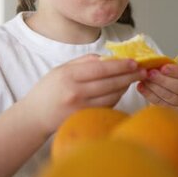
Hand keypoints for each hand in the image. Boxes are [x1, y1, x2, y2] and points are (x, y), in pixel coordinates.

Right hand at [19, 54, 145, 135]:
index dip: (121, 65)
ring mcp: (81, 108)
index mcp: (69, 75)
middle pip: (110, 83)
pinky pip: (107, 107)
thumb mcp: (62, 69)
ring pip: (112, 96)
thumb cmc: (48, 90)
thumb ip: (85, 62)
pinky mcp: (84, 119)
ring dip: (125, 87)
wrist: (34, 117)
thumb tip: (108, 58)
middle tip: (143, 71)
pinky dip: (116, 98)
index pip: (102, 68)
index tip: (135, 62)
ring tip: (132, 79)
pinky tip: (120, 91)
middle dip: (130, 76)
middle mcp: (75, 92)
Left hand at [137, 64, 177, 112]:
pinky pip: (163, 105)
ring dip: (155, 88)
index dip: (176, 71)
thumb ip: (167, 67)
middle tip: (150, 74)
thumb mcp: (174, 71)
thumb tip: (153, 63)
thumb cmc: (174, 79)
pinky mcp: (177, 113)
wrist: (175, 95)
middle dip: (163, 80)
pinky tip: (142, 88)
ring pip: (171, 97)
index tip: (162, 68)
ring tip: (144, 80)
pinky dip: (150, 96)